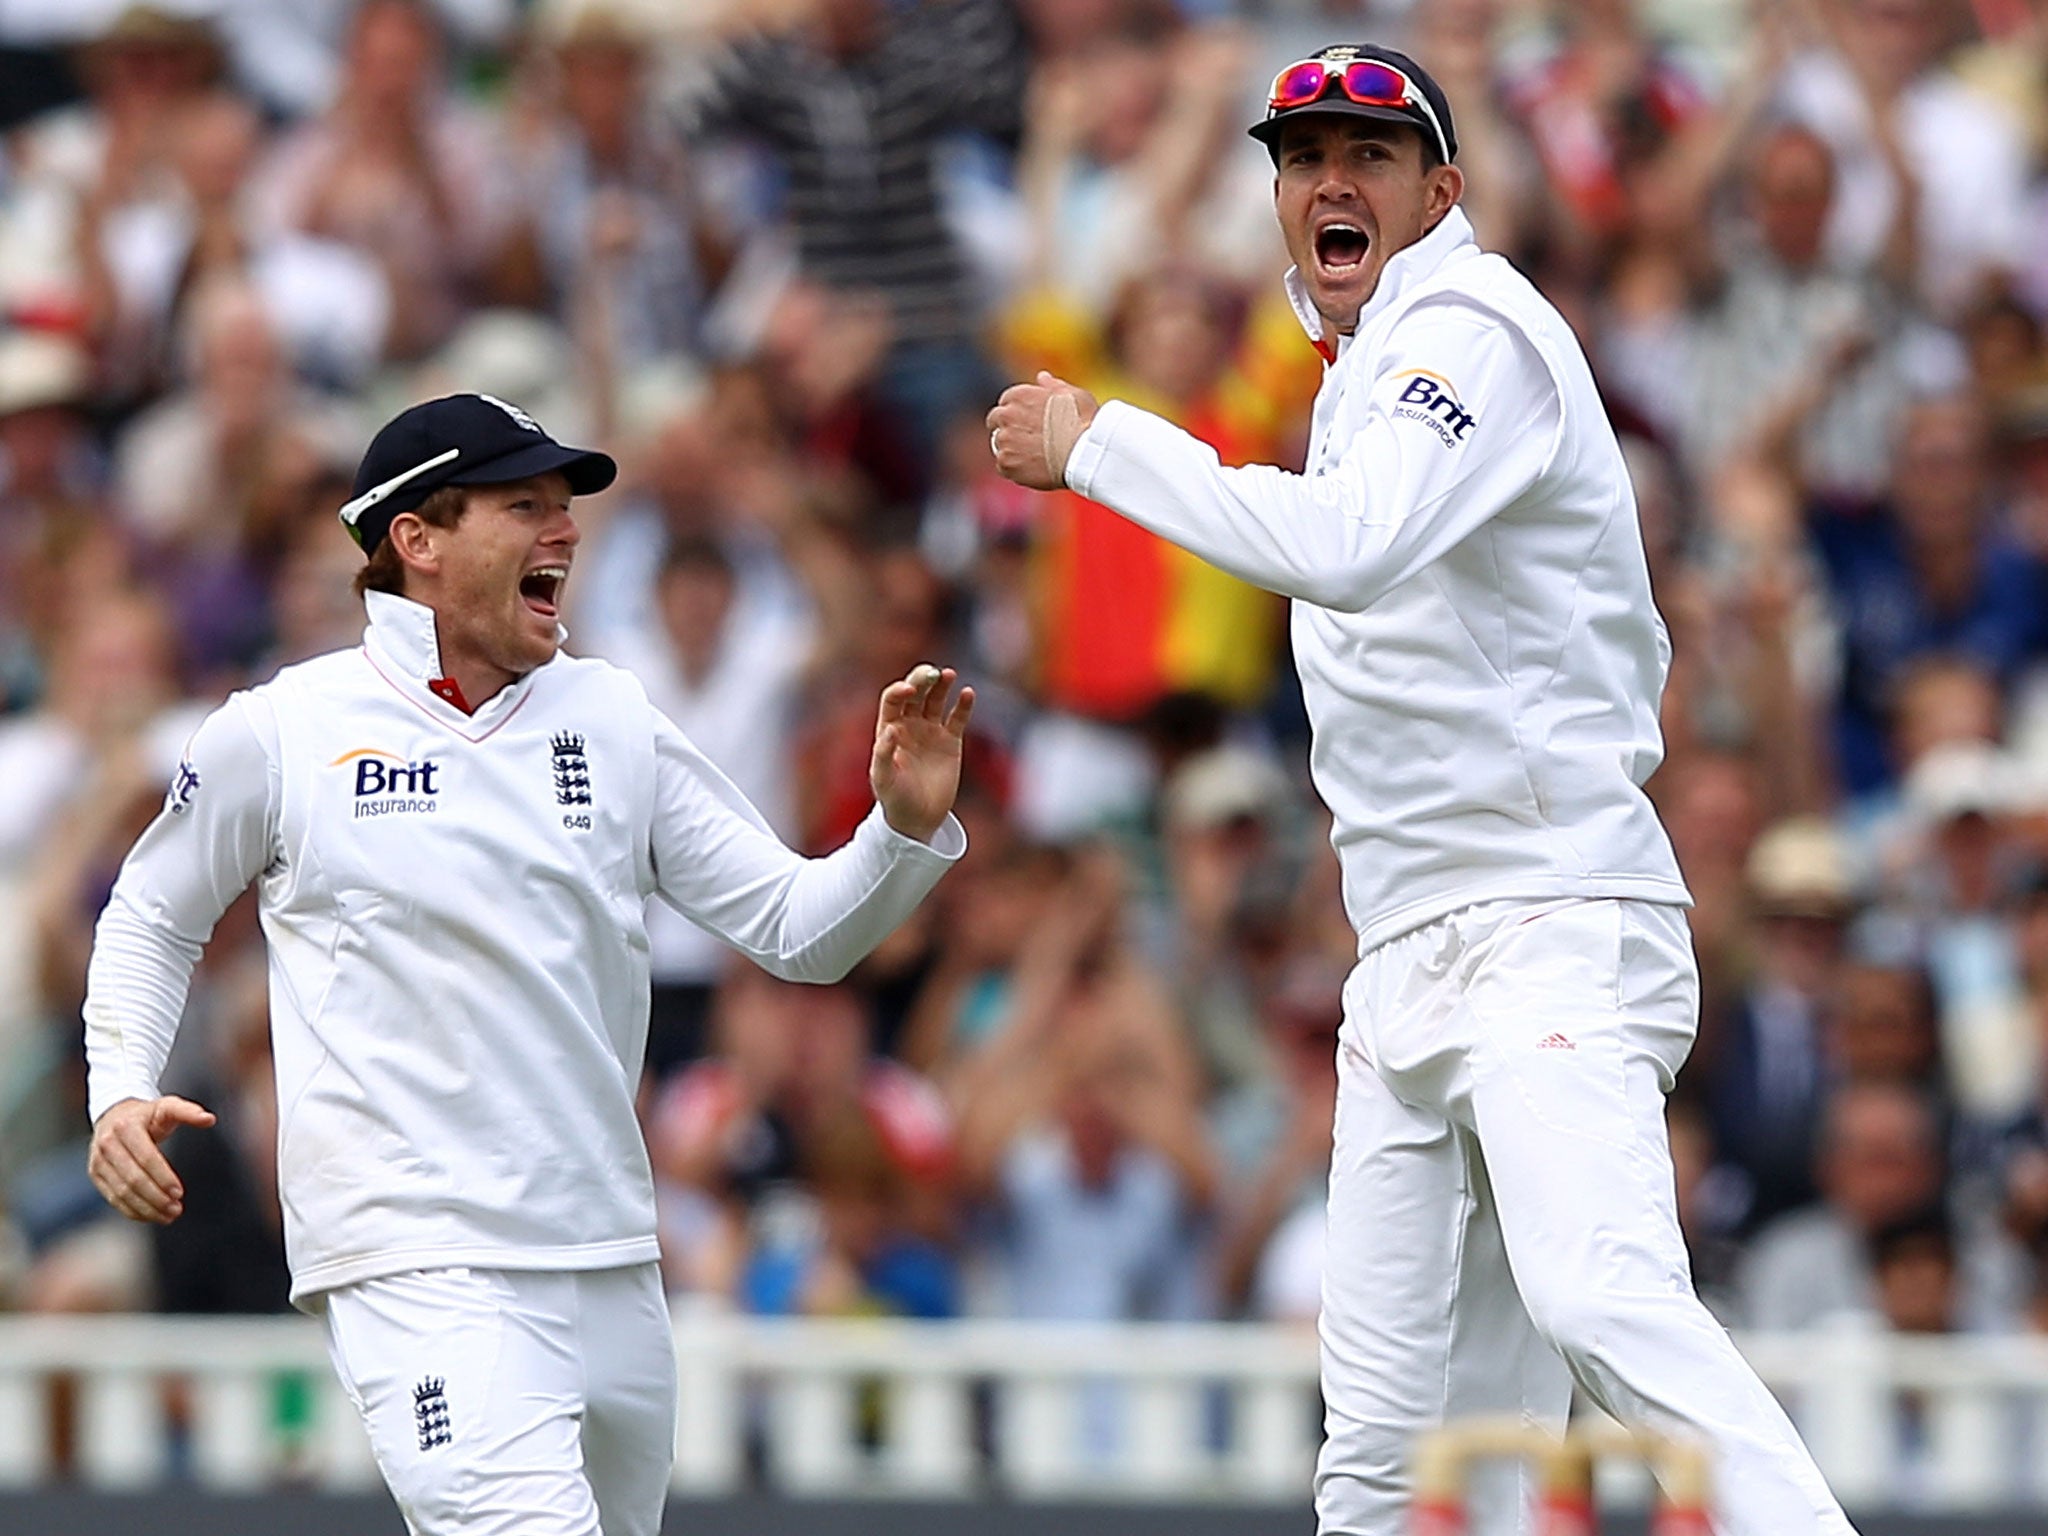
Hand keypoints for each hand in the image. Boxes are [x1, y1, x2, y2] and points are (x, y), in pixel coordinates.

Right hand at [87, 1095, 215, 1223]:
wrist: (114, 1115)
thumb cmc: (148, 1114)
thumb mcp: (168, 1106)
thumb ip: (188, 1112)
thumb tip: (210, 1119)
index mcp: (126, 1127)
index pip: (146, 1158)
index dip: (163, 1177)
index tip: (180, 1193)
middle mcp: (107, 1144)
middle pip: (132, 1179)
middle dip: (156, 1197)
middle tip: (177, 1210)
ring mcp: (98, 1161)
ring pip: (121, 1192)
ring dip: (146, 1208)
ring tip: (168, 1216)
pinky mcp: (95, 1174)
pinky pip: (113, 1198)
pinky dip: (132, 1210)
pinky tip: (151, 1215)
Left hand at [871, 665, 974, 842]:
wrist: (918, 819)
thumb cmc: (894, 799)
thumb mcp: (883, 779)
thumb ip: (882, 754)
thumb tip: (890, 730)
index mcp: (889, 729)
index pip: (893, 699)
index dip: (899, 691)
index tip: (909, 690)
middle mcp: (909, 724)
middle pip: (916, 692)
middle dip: (922, 680)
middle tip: (932, 673)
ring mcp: (931, 731)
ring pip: (936, 699)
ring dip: (942, 685)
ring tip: (948, 674)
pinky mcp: (951, 741)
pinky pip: (958, 717)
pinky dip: (963, 705)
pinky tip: (968, 693)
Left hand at [988, 372, 1098, 490]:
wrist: (1084, 452)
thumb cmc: (1084, 422)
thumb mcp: (1072, 395)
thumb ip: (1052, 386)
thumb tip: (1042, 377)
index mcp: (1019, 395)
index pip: (1006, 402)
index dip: (1016, 412)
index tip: (1027, 422)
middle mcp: (1006, 415)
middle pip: (995, 421)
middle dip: (1007, 428)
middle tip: (1026, 441)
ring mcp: (1004, 440)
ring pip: (999, 445)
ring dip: (1011, 449)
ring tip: (1034, 457)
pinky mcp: (1006, 463)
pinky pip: (1003, 466)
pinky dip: (1014, 469)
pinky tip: (1032, 469)